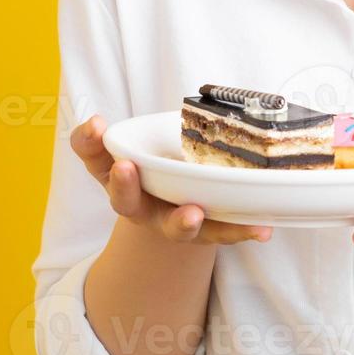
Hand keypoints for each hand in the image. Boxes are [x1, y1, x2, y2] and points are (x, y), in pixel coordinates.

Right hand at [71, 114, 271, 244]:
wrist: (173, 209)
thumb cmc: (146, 171)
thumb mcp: (120, 152)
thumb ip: (99, 138)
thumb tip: (94, 123)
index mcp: (119, 180)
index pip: (97, 163)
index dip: (92, 148)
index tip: (95, 128)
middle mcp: (141, 207)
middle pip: (128, 203)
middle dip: (126, 187)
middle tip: (125, 169)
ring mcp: (172, 221)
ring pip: (175, 226)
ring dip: (183, 221)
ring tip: (193, 213)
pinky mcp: (206, 229)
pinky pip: (222, 231)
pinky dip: (241, 230)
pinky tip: (261, 227)